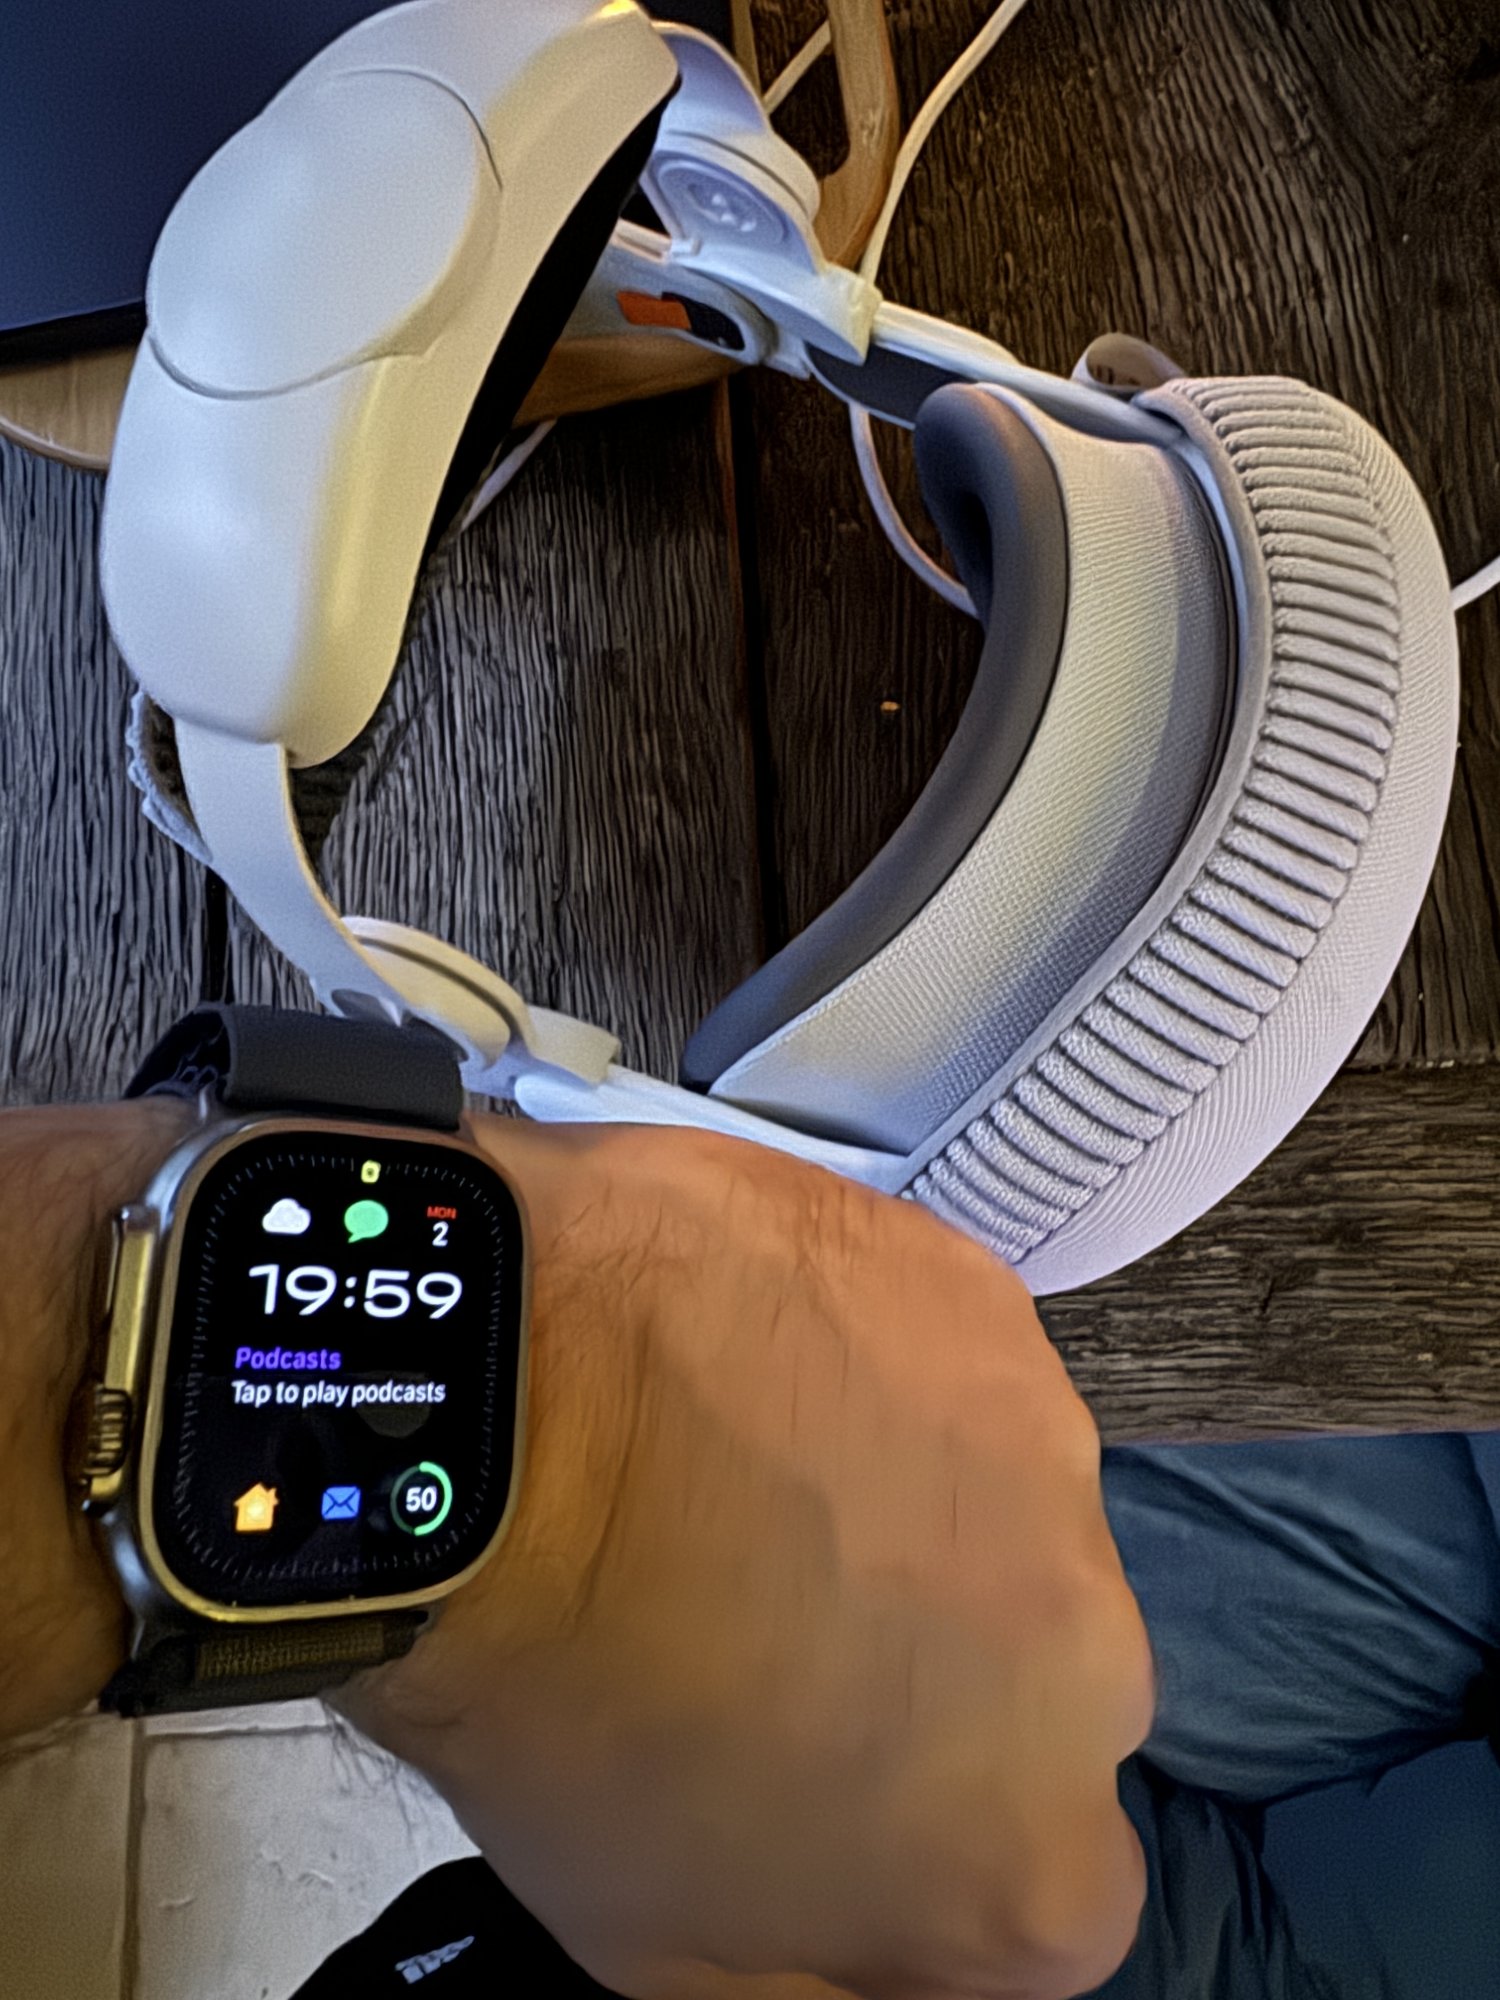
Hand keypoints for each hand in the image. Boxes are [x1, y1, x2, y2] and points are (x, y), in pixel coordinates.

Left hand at [340, 1121, 1154, 1999]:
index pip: (1040, 1893)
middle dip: (943, 1666)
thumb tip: (881, 1942)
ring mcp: (1050, 1454)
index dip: (929, 1843)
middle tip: (777, 1609)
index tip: (825, 1781)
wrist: (491, 1421)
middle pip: (1040, 1686)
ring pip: (1003, 1507)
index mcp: (1032, 1863)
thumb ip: (820, 1971)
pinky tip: (746, 1358)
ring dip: (913, 1505)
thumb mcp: (660, 1943)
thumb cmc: (559, 1697)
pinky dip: (876, 1369)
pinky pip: (947, 1360)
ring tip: (742, 1466)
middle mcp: (1093, 1660)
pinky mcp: (983, 1299)